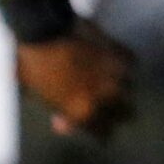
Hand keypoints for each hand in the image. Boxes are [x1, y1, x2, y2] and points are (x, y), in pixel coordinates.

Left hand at [18, 17, 135, 137]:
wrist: (43, 29)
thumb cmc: (34, 63)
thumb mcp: (41, 95)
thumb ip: (59, 111)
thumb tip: (63, 124)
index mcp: (83, 112)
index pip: (104, 134)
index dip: (99, 130)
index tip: (95, 124)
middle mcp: (106, 98)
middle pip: (127, 115)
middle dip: (117, 111)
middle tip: (105, 103)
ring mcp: (116, 76)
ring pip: (129, 89)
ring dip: (120, 86)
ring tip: (104, 78)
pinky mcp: (121, 54)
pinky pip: (129, 65)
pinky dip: (121, 64)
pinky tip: (108, 60)